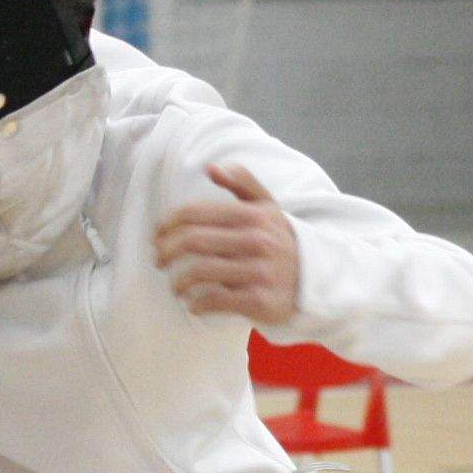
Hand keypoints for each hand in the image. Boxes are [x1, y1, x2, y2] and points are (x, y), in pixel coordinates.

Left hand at [155, 162, 301, 326]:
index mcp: (252, 215)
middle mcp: (255, 240)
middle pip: (192, 242)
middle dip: (166, 252)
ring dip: (178, 281)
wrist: (314, 281)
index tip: (157, 236)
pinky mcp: (259, 299)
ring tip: (175, 286)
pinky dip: (197, 304)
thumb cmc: (281, 241)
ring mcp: (258, 271)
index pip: (194, 214)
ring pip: (199, 272)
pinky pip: (215, 300)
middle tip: (159, 261)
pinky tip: (193, 305)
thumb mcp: (268, 207)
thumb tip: (211, 167)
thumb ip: (242, 182)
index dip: (167, 224)